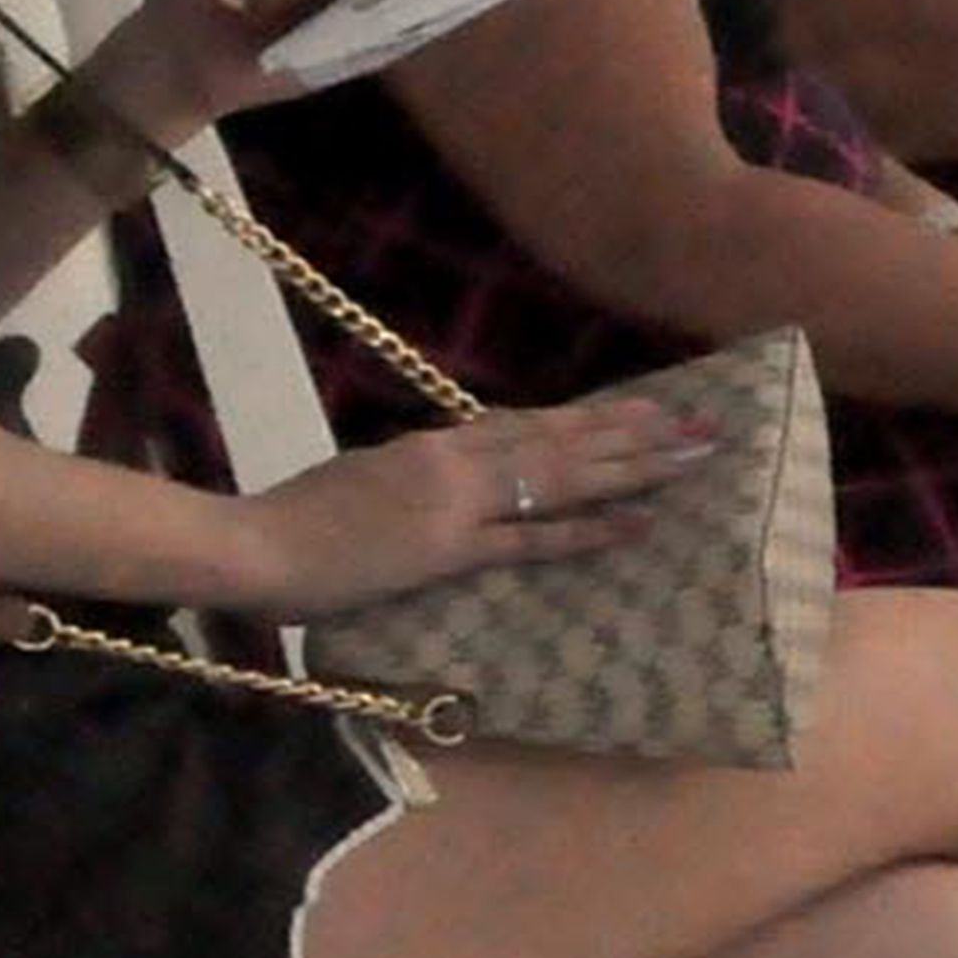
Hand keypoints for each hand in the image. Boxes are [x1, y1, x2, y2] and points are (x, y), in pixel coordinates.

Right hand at [220, 396, 717, 615]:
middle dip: (637, 433)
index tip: (645, 408)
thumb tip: (445, 479)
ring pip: (562, 476)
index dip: (592, 418)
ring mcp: (455, 502)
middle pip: (563, 440)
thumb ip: (413, 476)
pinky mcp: (448, 549)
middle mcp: (454, 460)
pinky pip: (532, 538)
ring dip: (633, 466)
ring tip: (692, 457)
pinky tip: (637, 523)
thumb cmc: (294, 521)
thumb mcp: (363, 479)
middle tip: (703, 425)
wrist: (253, 544)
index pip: (529, 425)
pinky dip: (587, 529)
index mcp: (434, 445)